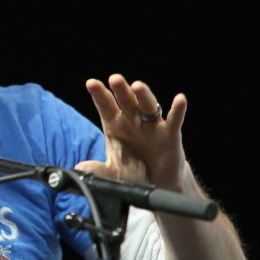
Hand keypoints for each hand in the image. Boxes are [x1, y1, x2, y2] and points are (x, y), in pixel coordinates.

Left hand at [75, 73, 186, 190]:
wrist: (157, 181)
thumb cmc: (132, 171)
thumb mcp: (113, 173)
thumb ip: (98, 171)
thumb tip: (79, 169)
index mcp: (115, 125)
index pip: (105, 106)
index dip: (99, 94)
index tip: (91, 83)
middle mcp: (132, 121)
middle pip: (126, 101)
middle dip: (121, 90)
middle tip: (114, 78)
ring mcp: (152, 126)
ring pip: (147, 106)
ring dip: (143, 96)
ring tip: (138, 86)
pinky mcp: (170, 135)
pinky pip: (174, 121)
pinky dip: (178, 111)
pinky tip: (180, 99)